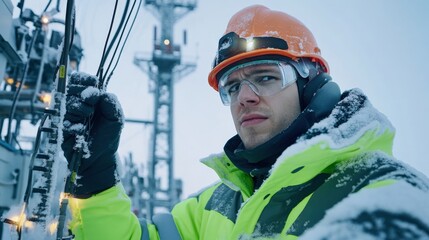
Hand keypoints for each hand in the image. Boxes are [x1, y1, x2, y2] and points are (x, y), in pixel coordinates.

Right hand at [62, 72, 123, 197]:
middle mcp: (75, 104)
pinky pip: (65, 121)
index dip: (85, 79)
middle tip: (92, 103)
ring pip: (68, 103)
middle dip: (84, 93)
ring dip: (80, 108)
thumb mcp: (116, 118)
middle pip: (72, 88)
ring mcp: (67, 116)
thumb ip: (111, 103)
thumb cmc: (108, 136)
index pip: (80, 79)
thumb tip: (101, 92)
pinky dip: (75, 125)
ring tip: (88, 117)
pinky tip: (81, 131)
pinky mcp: (61, 129)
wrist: (101, 158)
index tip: (94, 83)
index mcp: (88, 98)